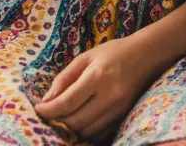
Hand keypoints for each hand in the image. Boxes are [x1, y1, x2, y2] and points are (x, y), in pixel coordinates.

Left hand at [34, 37, 153, 138]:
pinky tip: (81, 121)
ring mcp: (118, 109)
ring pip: (86, 131)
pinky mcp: (124, 117)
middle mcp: (109, 96)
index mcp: (98, 76)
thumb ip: (65, 77)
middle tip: (50, 114)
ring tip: (64, 117)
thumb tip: (46, 99)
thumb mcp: (87, 56)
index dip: (48, 110)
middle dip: (58, 121)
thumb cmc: (114, 52)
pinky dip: (86, 132)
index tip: (38, 109)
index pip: (67, 102)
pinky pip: (99, 134)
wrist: (147, 55)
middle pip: (75, 121)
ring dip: (71, 128)